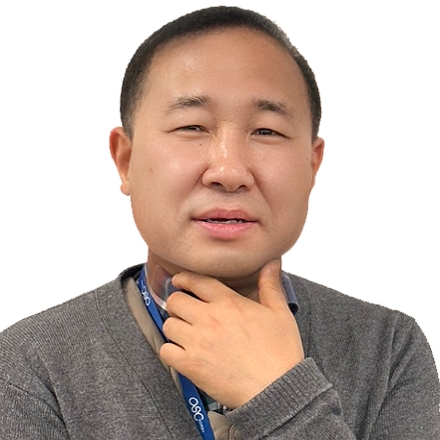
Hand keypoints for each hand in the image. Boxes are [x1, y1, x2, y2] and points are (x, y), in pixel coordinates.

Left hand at [159, 260, 303, 407]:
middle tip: (184, 310)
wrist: (277, 391)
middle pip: (176, 301)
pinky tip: (181, 352)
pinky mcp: (191, 365)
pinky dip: (170, 350)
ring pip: (169, 324)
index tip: (180, 281)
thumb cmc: (280, 353)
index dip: (184, 278)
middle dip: (178, 303)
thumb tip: (271, 263)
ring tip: (185, 332)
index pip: (197, 281)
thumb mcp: (280, 313)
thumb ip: (271, 285)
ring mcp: (198, 342)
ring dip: (175, 326)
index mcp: (229, 303)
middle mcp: (209, 318)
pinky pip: (166, 351)